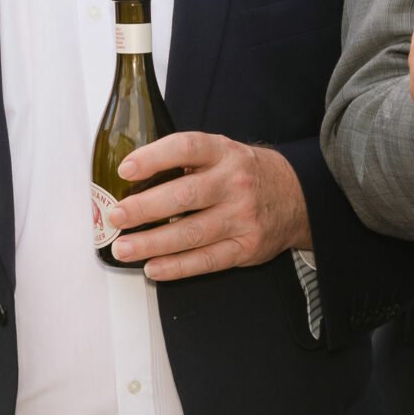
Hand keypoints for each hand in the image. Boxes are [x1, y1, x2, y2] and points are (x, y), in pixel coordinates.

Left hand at [105, 133, 306, 281]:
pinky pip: (206, 260)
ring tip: (124, 248)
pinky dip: (177, 267)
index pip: (186, 147)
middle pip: (184, 195)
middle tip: (116, 215)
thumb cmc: (245, 174)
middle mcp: (234, 183)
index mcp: (223, 153)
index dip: (154, 157)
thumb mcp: (222, 153)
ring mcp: (242, 217)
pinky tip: (153, 267)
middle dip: (145, 208)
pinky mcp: (246, 247)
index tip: (126, 169)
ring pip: (191, 233)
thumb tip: (132, 176)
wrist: (297, 197)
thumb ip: (186, 161)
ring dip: (152, 243)